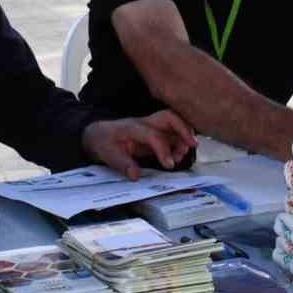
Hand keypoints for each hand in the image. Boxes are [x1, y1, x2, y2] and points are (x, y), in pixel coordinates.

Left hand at [82, 110, 197, 179]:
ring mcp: (151, 126)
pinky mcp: (155, 132)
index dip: (163, 149)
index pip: (153, 135)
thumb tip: (136, 176)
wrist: (99, 134)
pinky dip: (180, 140)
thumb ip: (122, 164)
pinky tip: (180, 154)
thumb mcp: (107, 155)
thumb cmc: (103, 142)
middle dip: (183, 128)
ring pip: (173, 123)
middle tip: (193, 145)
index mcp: (133, 128)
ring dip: (184, 136)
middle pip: (168, 117)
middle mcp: (145, 123)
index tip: (170, 165)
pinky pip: (172, 132)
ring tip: (184, 154)